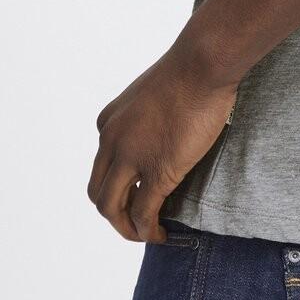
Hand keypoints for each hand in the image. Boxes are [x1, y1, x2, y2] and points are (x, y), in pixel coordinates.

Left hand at [87, 37, 239, 242]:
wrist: (201, 64)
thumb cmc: (187, 70)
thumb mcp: (151, 92)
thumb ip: (147, 116)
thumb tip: (162, 129)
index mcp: (109, 123)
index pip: (102, 166)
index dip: (116, 186)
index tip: (136, 193)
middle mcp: (111, 141)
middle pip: (98, 192)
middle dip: (115, 213)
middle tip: (136, 221)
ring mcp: (131, 158)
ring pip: (112, 209)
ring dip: (126, 228)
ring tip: (146, 234)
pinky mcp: (157, 171)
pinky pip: (143, 214)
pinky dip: (147, 230)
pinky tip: (160, 234)